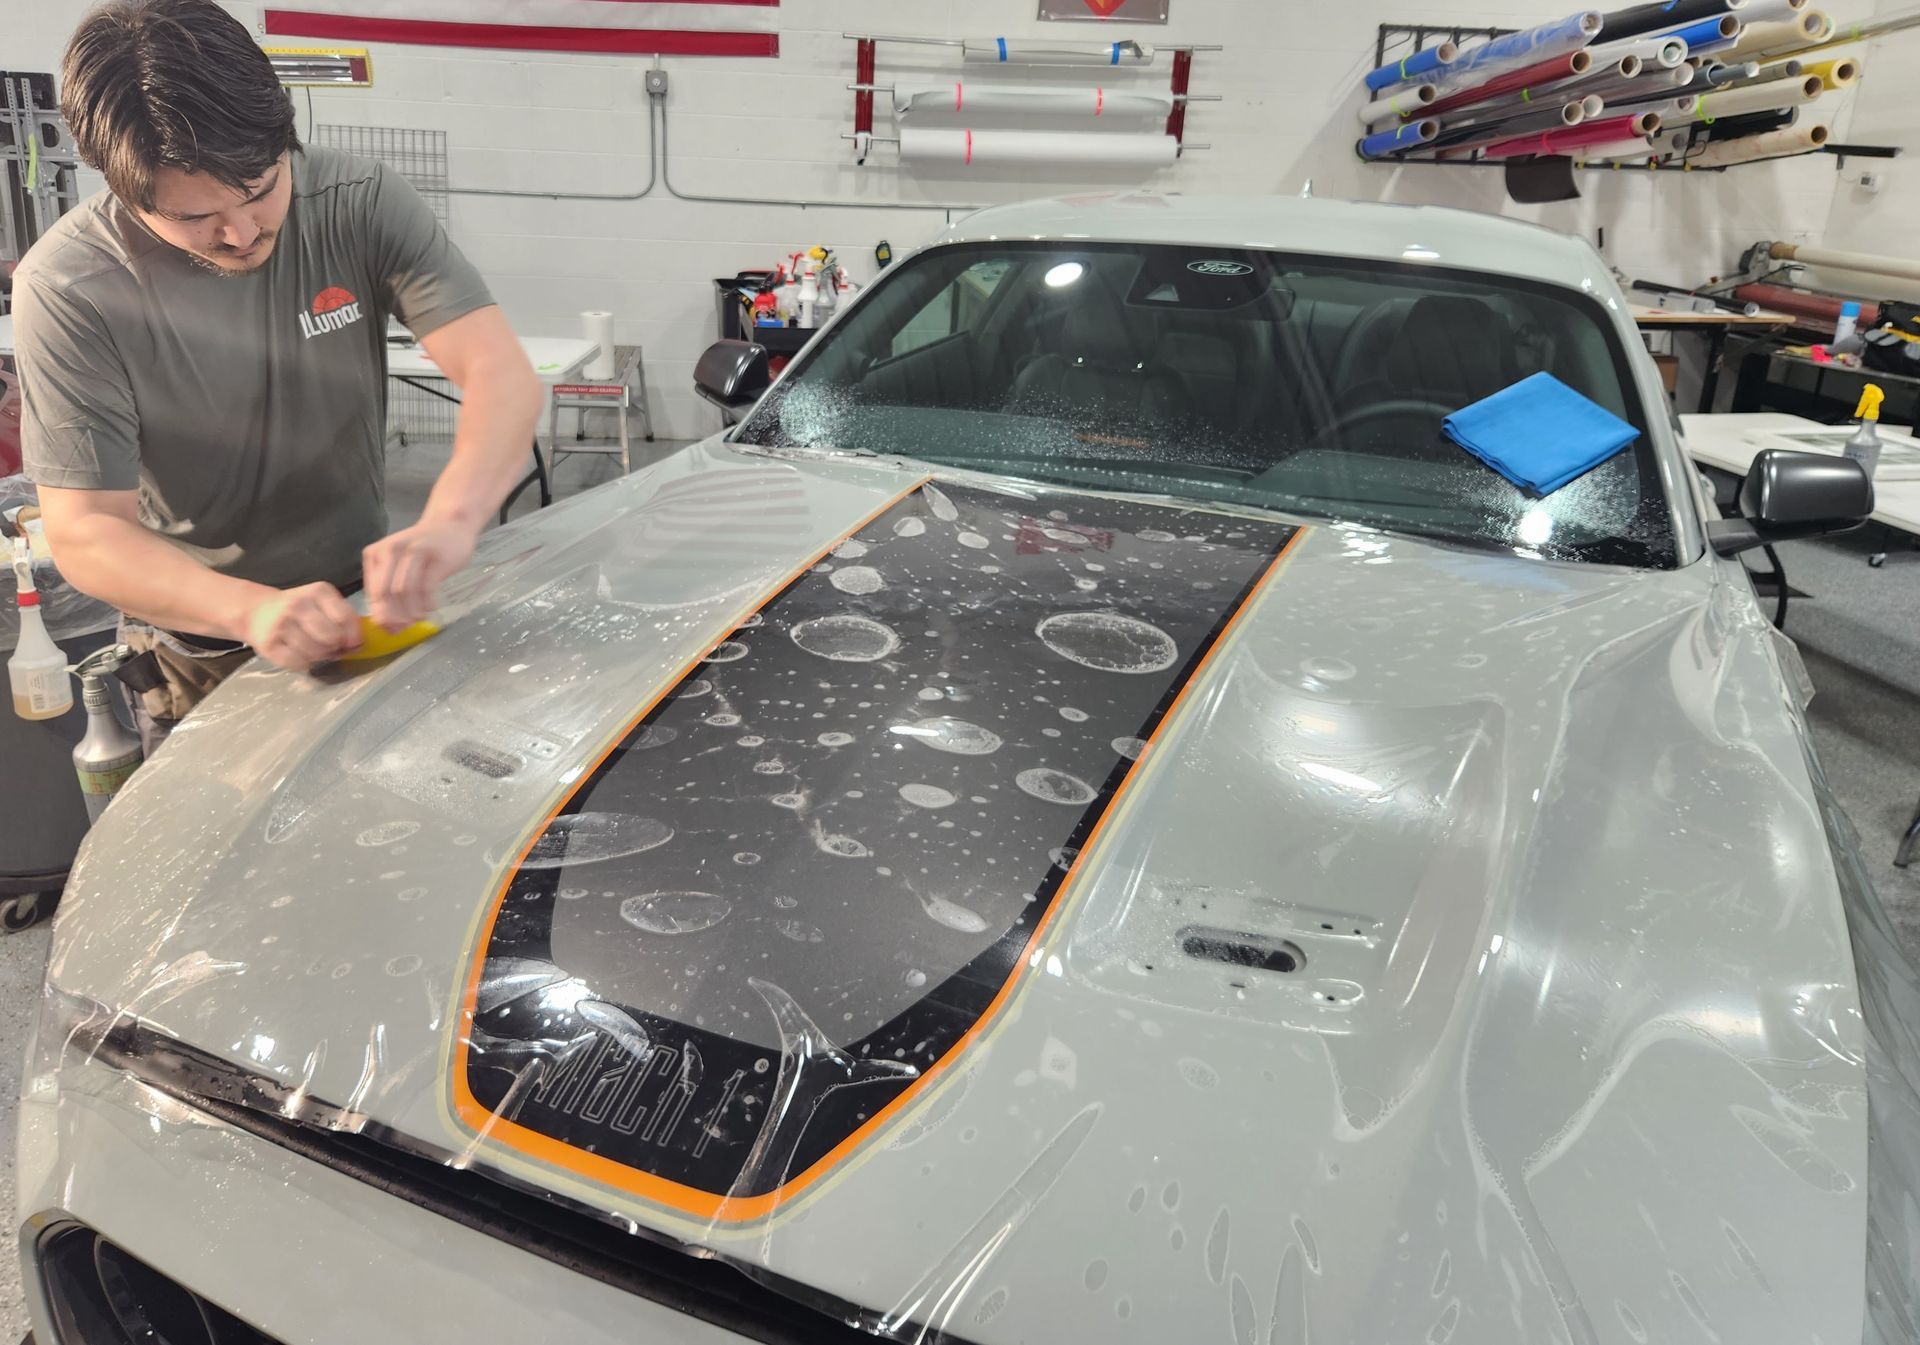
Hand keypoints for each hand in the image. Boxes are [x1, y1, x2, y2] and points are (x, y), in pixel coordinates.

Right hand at [243, 583, 361, 670]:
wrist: (257, 611)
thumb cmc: (299, 609)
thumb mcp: (322, 604)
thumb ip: (343, 619)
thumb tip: (358, 645)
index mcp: (318, 592)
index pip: (345, 617)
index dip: (354, 636)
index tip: (354, 644)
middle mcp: (298, 604)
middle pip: (332, 637)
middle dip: (337, 647)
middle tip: (331, 647)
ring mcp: (281, 624)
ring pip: (316, 652)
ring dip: (321, 656)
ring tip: (315, 649)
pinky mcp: (269, 644)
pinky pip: (298, 663)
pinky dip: (304, 664)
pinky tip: (300, 654)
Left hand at [362, 518, 477, 630]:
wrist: (450, 525)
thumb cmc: (423, 549)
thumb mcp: (399, 565)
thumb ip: (389, 591)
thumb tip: (387, 626)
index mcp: (375, 553)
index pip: (374, 591)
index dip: (381, 614)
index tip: (390, 629)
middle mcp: (391, 550)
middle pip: (387, 592)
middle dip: (395, 616)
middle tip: (405, 627)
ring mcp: (414, 552)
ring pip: (405, 591)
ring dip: (412, 611)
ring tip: (419, 618)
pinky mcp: (435, 557)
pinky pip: (427, 586)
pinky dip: (427, 603)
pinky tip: (431, 608)